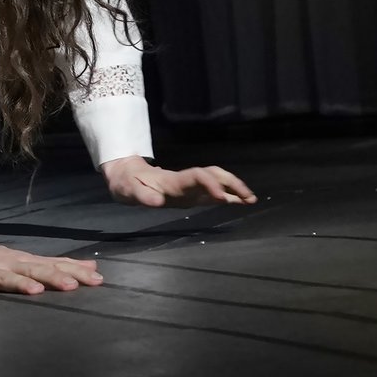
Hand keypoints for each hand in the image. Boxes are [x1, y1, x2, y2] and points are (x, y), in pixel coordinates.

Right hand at [0, 221, 102, 300]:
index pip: (54, 265)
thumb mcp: (25, 260)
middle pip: (34, 269)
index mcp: (25, 262)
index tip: (98, 280)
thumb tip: (93, 267)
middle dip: (54, 277)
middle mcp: (9, 264)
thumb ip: (57, 265)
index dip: (75, 272)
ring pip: (5, 277)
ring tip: (35, 290)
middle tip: (73, 286)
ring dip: (20, 282)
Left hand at [101, 155, 254, 207]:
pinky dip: (229, 196)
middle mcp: (185, 181)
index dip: (209, 184)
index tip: (221, 196)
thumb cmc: (127, 183)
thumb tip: (157, 201)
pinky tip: (241, 202)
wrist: (126, 175)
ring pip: (217, 180)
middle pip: (213, 175)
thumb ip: (142, 195)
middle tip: (248, 197)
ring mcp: (190, 187)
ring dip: (234, 187)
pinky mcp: (191, 193)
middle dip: (231, 183)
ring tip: (251, 199)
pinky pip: (214, 192)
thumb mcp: (129, 190)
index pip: (196, 177)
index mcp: (172, 181)